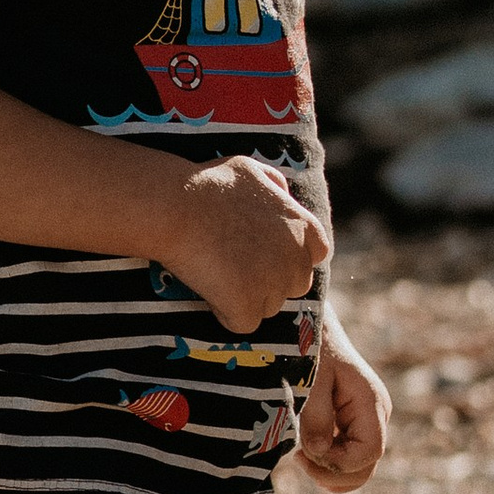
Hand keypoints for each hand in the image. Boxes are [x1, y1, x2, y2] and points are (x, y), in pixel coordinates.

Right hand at [149, 151, 331, 334]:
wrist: (176, 206)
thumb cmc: (208, 184)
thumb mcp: (251, 171)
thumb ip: (275, 184)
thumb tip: (283, 194)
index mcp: (303, 227)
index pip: (316, 254)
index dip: (289, 257)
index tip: (263, 253)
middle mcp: (295, 259)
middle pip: (294, 285)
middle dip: (270, 280)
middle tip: (234, 266)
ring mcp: (273, 285)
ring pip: (267, 306)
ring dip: (245, 297)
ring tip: (215, 273)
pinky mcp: (247, 305)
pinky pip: (242, 323)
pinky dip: (225, 312)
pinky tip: (207, 289)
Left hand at [296, 320, 388, 491]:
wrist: (310, 325)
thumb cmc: (310, 348)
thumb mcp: (310, 379)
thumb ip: (316, 416)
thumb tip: (318, 452)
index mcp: (370, 403)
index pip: (370, 452)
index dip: (340, 463)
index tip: (308, 454)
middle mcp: (375, 416)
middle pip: (366, 466)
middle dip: (334, 472)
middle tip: (300, 458)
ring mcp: (365, 422)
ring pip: (357, 467)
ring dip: (329, 470)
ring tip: (300, 454)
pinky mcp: (351, 424)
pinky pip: (346, 456)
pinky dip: (327, 462)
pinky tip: (304, 450)